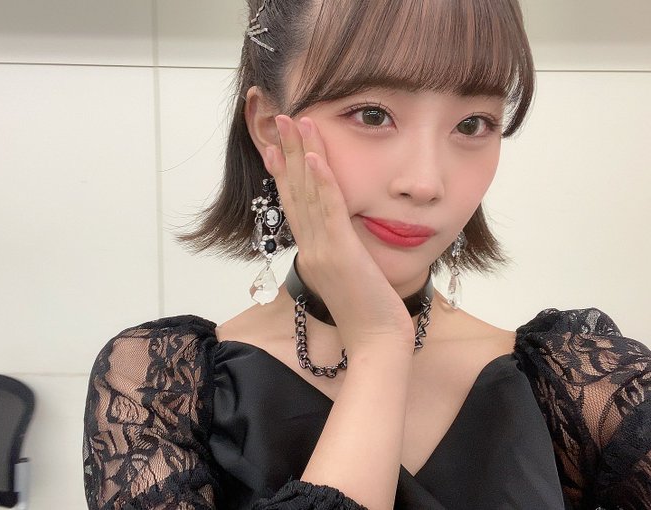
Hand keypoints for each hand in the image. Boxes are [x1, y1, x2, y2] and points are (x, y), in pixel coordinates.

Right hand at [265, 115, 414, 354]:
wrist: (376, 344)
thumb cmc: (367, 315)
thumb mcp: (349, 278)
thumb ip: (340, 254)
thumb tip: (340, 239)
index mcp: (312, 253)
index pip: (294, 206)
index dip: (284, 173)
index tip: (274, 146)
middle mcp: (311, 248)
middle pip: (294, 192)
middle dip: (287, 152)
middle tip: (279, 118)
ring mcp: (323, 250)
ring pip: (308, 194)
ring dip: (300, 155)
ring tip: (295, 121)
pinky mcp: (341, 253)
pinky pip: (329, 211)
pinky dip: (321, 182)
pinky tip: (315, 157)